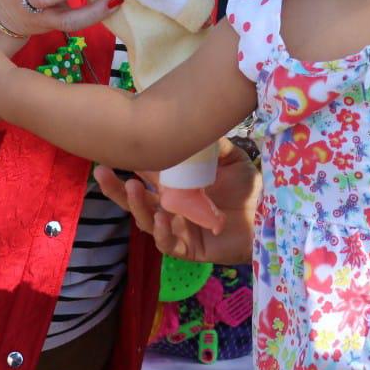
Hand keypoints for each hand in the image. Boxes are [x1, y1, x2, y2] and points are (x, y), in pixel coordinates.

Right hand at [94, 139, 260, 263]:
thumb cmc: (247, 188)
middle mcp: (170, 207)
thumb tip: (195, 122)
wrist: (268, 215)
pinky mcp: (189, 247)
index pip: (145, 174)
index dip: (130, 163)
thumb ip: (212, 144)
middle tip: (101, 171)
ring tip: (131, 188)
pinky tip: (161, 217)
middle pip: (135, 200)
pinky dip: (161, 232)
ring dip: (136, 206)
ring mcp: (177, 228)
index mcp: (176, 186)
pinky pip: (167, 243)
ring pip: (146, 221)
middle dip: (116, 188)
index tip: (116, 147)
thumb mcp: (230, 159)